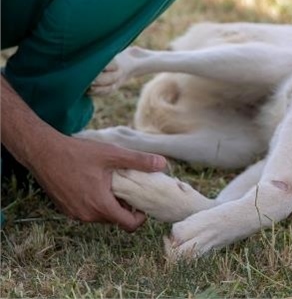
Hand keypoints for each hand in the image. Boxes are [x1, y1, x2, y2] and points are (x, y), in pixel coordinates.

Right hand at [30, 135, 167, 231]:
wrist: (42, 152)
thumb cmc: (77, 153)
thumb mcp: (112, 154)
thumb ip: (139, 160)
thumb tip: (163, 164)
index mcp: (100, 206)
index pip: (129, 225)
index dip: (141, 216)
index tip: (142, 202)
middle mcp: (86, 215)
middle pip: (116, 219)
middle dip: (126, 207)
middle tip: (129, 188)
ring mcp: (74, 213)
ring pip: (101, 215)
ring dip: (111, 204)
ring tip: (113, 183)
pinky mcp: (66, 208)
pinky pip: (88, 211)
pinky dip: (96, 202)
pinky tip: (96, 183)